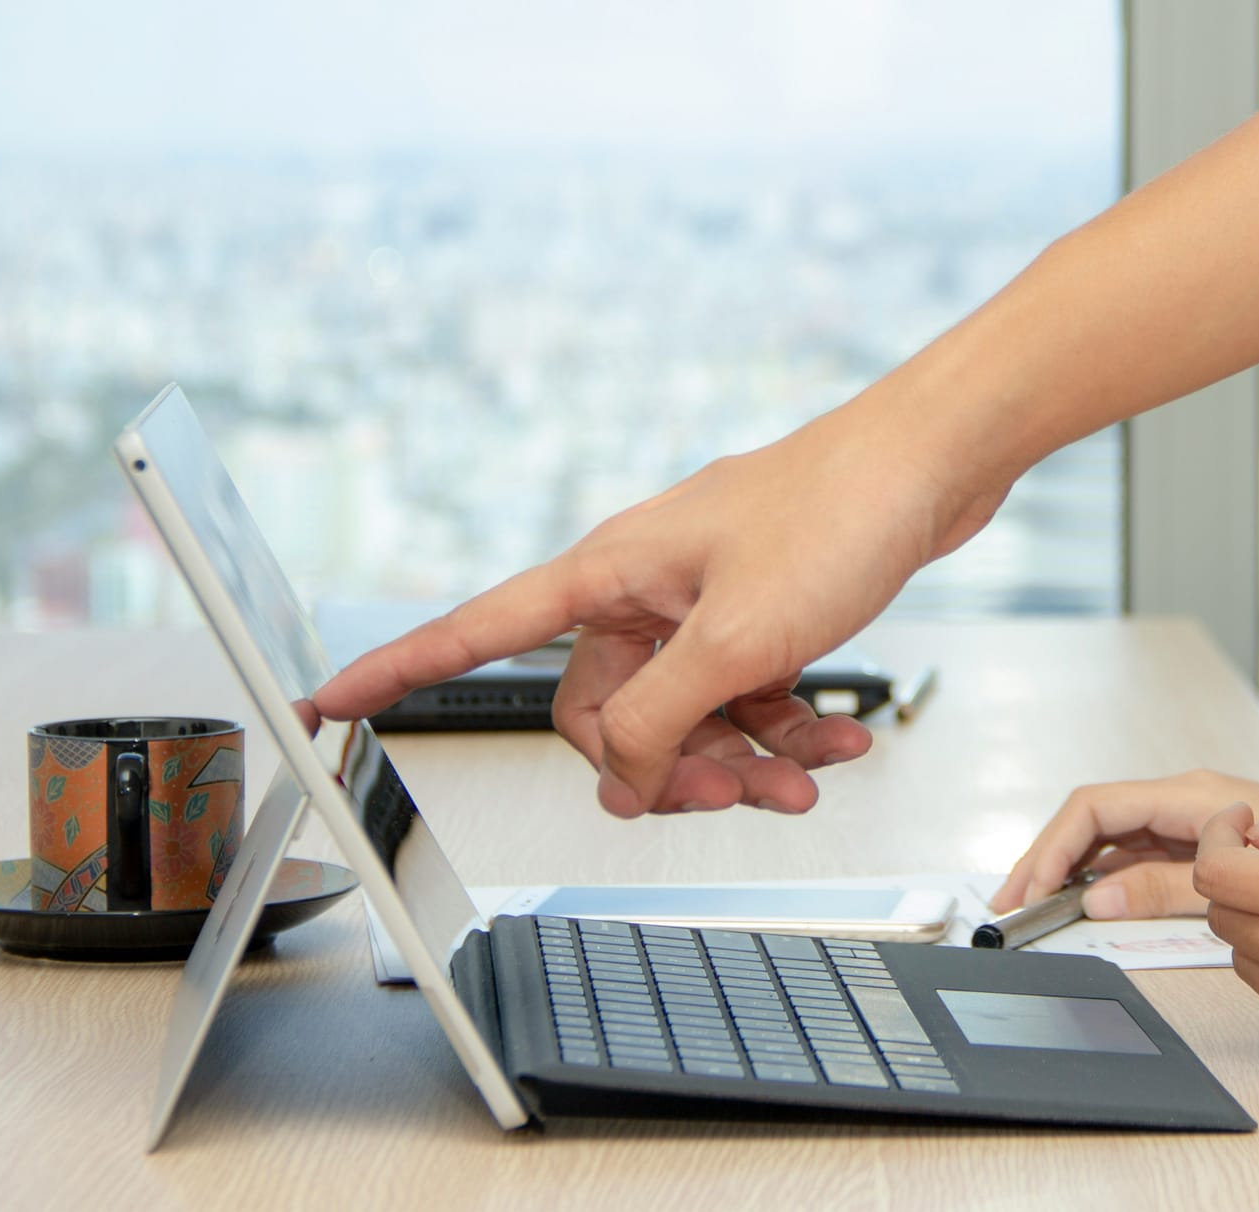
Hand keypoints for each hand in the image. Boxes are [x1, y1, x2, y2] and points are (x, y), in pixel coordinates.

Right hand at [312, 401, 1007, 817]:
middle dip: (669, 766)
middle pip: (606, 710)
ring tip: (809, 777)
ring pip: (687, 713)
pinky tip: (842, 740)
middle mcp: (644, 587)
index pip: (474, 630)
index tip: (325, 700)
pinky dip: (789, 725)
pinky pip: (746, 692)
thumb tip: (618, 779)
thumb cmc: (838, 514)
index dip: (395, 670)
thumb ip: (662, 720)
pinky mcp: (760, 610)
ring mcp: (703, 599)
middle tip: (736, 796)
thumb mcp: (739, 641)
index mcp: (610, 575)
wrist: (933, 463)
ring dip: (744, 758)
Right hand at [990, 770, 1258, 918]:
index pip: (1094, 807)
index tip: (1032, 889)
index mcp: (1188, 794)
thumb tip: (1096, 898)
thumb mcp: (1234, 876)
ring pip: (1107, 837)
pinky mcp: (1196, 843)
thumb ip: (1162, 887)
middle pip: (1090, 820)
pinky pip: (1132, 853)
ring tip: (1035, 906)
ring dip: (1067, 868)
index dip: (1053, 847)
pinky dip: (1100, 875)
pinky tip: (1084, 901)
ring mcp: (1186, 820)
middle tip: (1012, 904)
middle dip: (1045, 858)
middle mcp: (1181, 799)